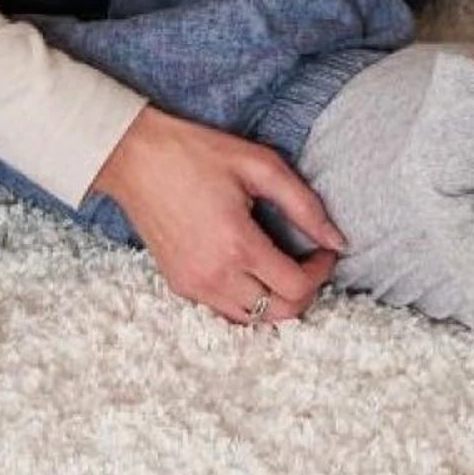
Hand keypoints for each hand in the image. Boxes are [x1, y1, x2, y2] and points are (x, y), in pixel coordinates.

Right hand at [90, 105, 347, 327]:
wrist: (136, 158)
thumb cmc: (198, 153)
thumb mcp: (260, 165)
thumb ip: (303, 204)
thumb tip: (338, 240)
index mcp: (237, 245)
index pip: (296, 287)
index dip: (321, 272)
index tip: (326, 250)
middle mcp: (215, 276)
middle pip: (279, 314)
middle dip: (305, 291)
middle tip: (310, 261)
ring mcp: (193, 286)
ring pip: (252, 321)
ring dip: (277, 301)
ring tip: (284, 267)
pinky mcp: (179, 286)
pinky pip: (225, 313)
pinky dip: (249, 304)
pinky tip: (255, 274)